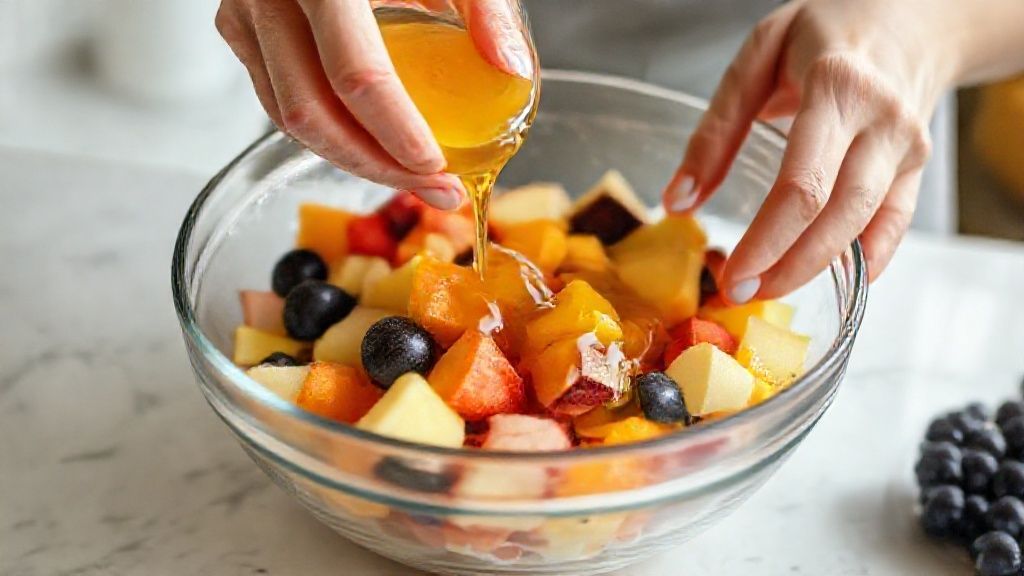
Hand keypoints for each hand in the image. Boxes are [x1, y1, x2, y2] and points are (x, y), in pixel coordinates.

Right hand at [216, 0, 530, 209]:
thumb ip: (483, 6)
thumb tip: (512, 67)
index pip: (355, 75)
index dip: (395, 132)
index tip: (437, 166)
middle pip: (312, 114)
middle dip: (376, 166)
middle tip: (434, 189)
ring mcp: (244, 16)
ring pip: (288, 119)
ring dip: (351, 160)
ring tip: (410, 177)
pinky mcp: (238, 30)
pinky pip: (277, 101)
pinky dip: (327, 132)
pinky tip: (372, 146)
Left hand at [664, 0, 958, 301]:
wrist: (908, 15)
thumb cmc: (823, 31)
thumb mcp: (756, 58)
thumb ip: (716, 130)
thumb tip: (678, 200)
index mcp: (837, 86)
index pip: (803, 183)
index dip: (767, 240)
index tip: (731, 274)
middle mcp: (881, 120)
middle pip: (836, 214)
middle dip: (787, 265)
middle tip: (740, 293)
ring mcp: (906, 146)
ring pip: (866, 225)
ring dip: (814, 268)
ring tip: (766, 289)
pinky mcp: (917, 166)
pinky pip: (896, 225)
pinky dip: (866, 260)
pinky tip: (827, 280)